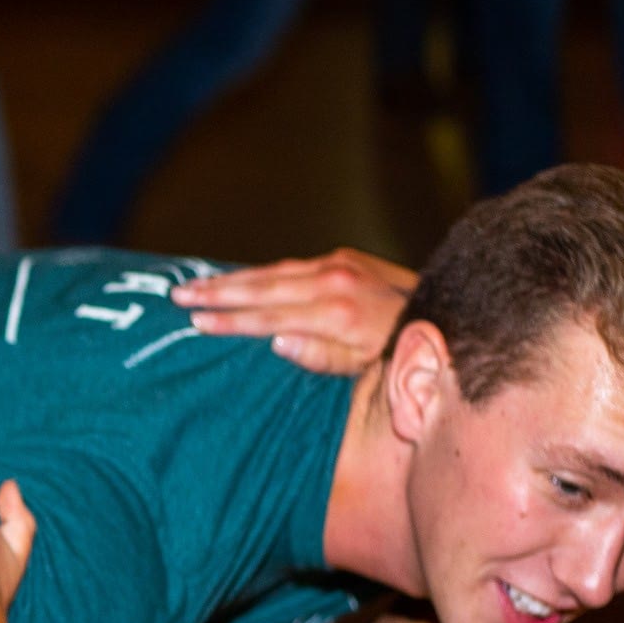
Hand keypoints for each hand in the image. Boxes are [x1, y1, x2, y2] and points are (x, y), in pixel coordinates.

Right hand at [172, 248, 415, 375]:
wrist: (445, 311)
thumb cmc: (403, 350)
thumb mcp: (367, 365)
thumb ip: (322, 355)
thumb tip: (276, 342)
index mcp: (336, 313)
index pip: (269, 317)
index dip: (230, 321)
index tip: (195, 322)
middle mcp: (333, 281)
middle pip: (262, 287)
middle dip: (217, 292)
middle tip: (178, 295)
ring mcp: (338, 265)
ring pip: (271, 271)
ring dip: (230, 278)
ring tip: (194, 284)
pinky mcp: (343, 257)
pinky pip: (287, 265)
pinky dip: (257, 271)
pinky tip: (235, 276)